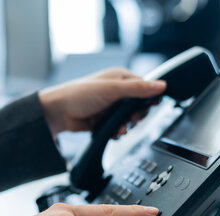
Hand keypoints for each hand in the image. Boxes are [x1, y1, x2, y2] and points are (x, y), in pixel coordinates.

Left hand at [38, 68, 165, 137]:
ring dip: (126, 127)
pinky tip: (113, 133)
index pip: (145, 88)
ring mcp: (110, 107)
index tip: (149, 107)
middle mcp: (117, 92)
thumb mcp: (113, 90)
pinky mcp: (104, 120)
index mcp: (121, 78)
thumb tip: (161, 85)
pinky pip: (118, 128)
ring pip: (128, 120)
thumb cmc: (80, 94)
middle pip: (138, 107)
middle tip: (130, 120)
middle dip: (136, 117)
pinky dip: (117, 132)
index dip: (148, 99)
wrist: (58, 113)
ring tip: (119, 129)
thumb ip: (138, 89)